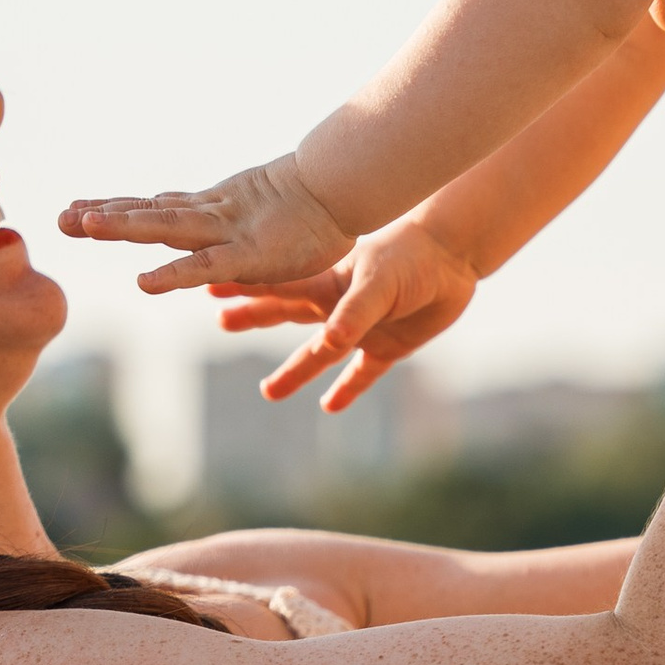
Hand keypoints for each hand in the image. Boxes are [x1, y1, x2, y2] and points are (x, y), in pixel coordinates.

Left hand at [60, 154, 353, 293]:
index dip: (117, 206)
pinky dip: (174, 275)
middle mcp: (211, 215)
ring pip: (165, 228)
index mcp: (214, 210)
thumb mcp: (269, 223)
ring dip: (122, 226)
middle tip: (59, 217)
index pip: (155, 207)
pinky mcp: (249, 254)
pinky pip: (204, 266)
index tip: (77, 207)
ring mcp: (227, 230)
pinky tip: (144, 283)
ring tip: (81, 223)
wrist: (347, 187)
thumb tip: (230, 243)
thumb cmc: (316, 209)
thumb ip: (244, 232)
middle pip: (147, 213)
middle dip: (102, 215)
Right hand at [212, 215, 481, 410]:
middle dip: (254, 318)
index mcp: (327, 284)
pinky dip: (347, 391)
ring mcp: (361, 329)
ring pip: (319, 354)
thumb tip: (331, 342)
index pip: (276, 289)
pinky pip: (362, 375)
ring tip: (268, 392)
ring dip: (294, 373)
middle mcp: (337, 307)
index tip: (207, 283)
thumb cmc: (414, 259)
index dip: (244, 288)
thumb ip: (354, 312)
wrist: (456, 257)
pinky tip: (329, 407)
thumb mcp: (380, 282)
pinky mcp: (390, 348)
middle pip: (286, 315)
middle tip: (222, 321)